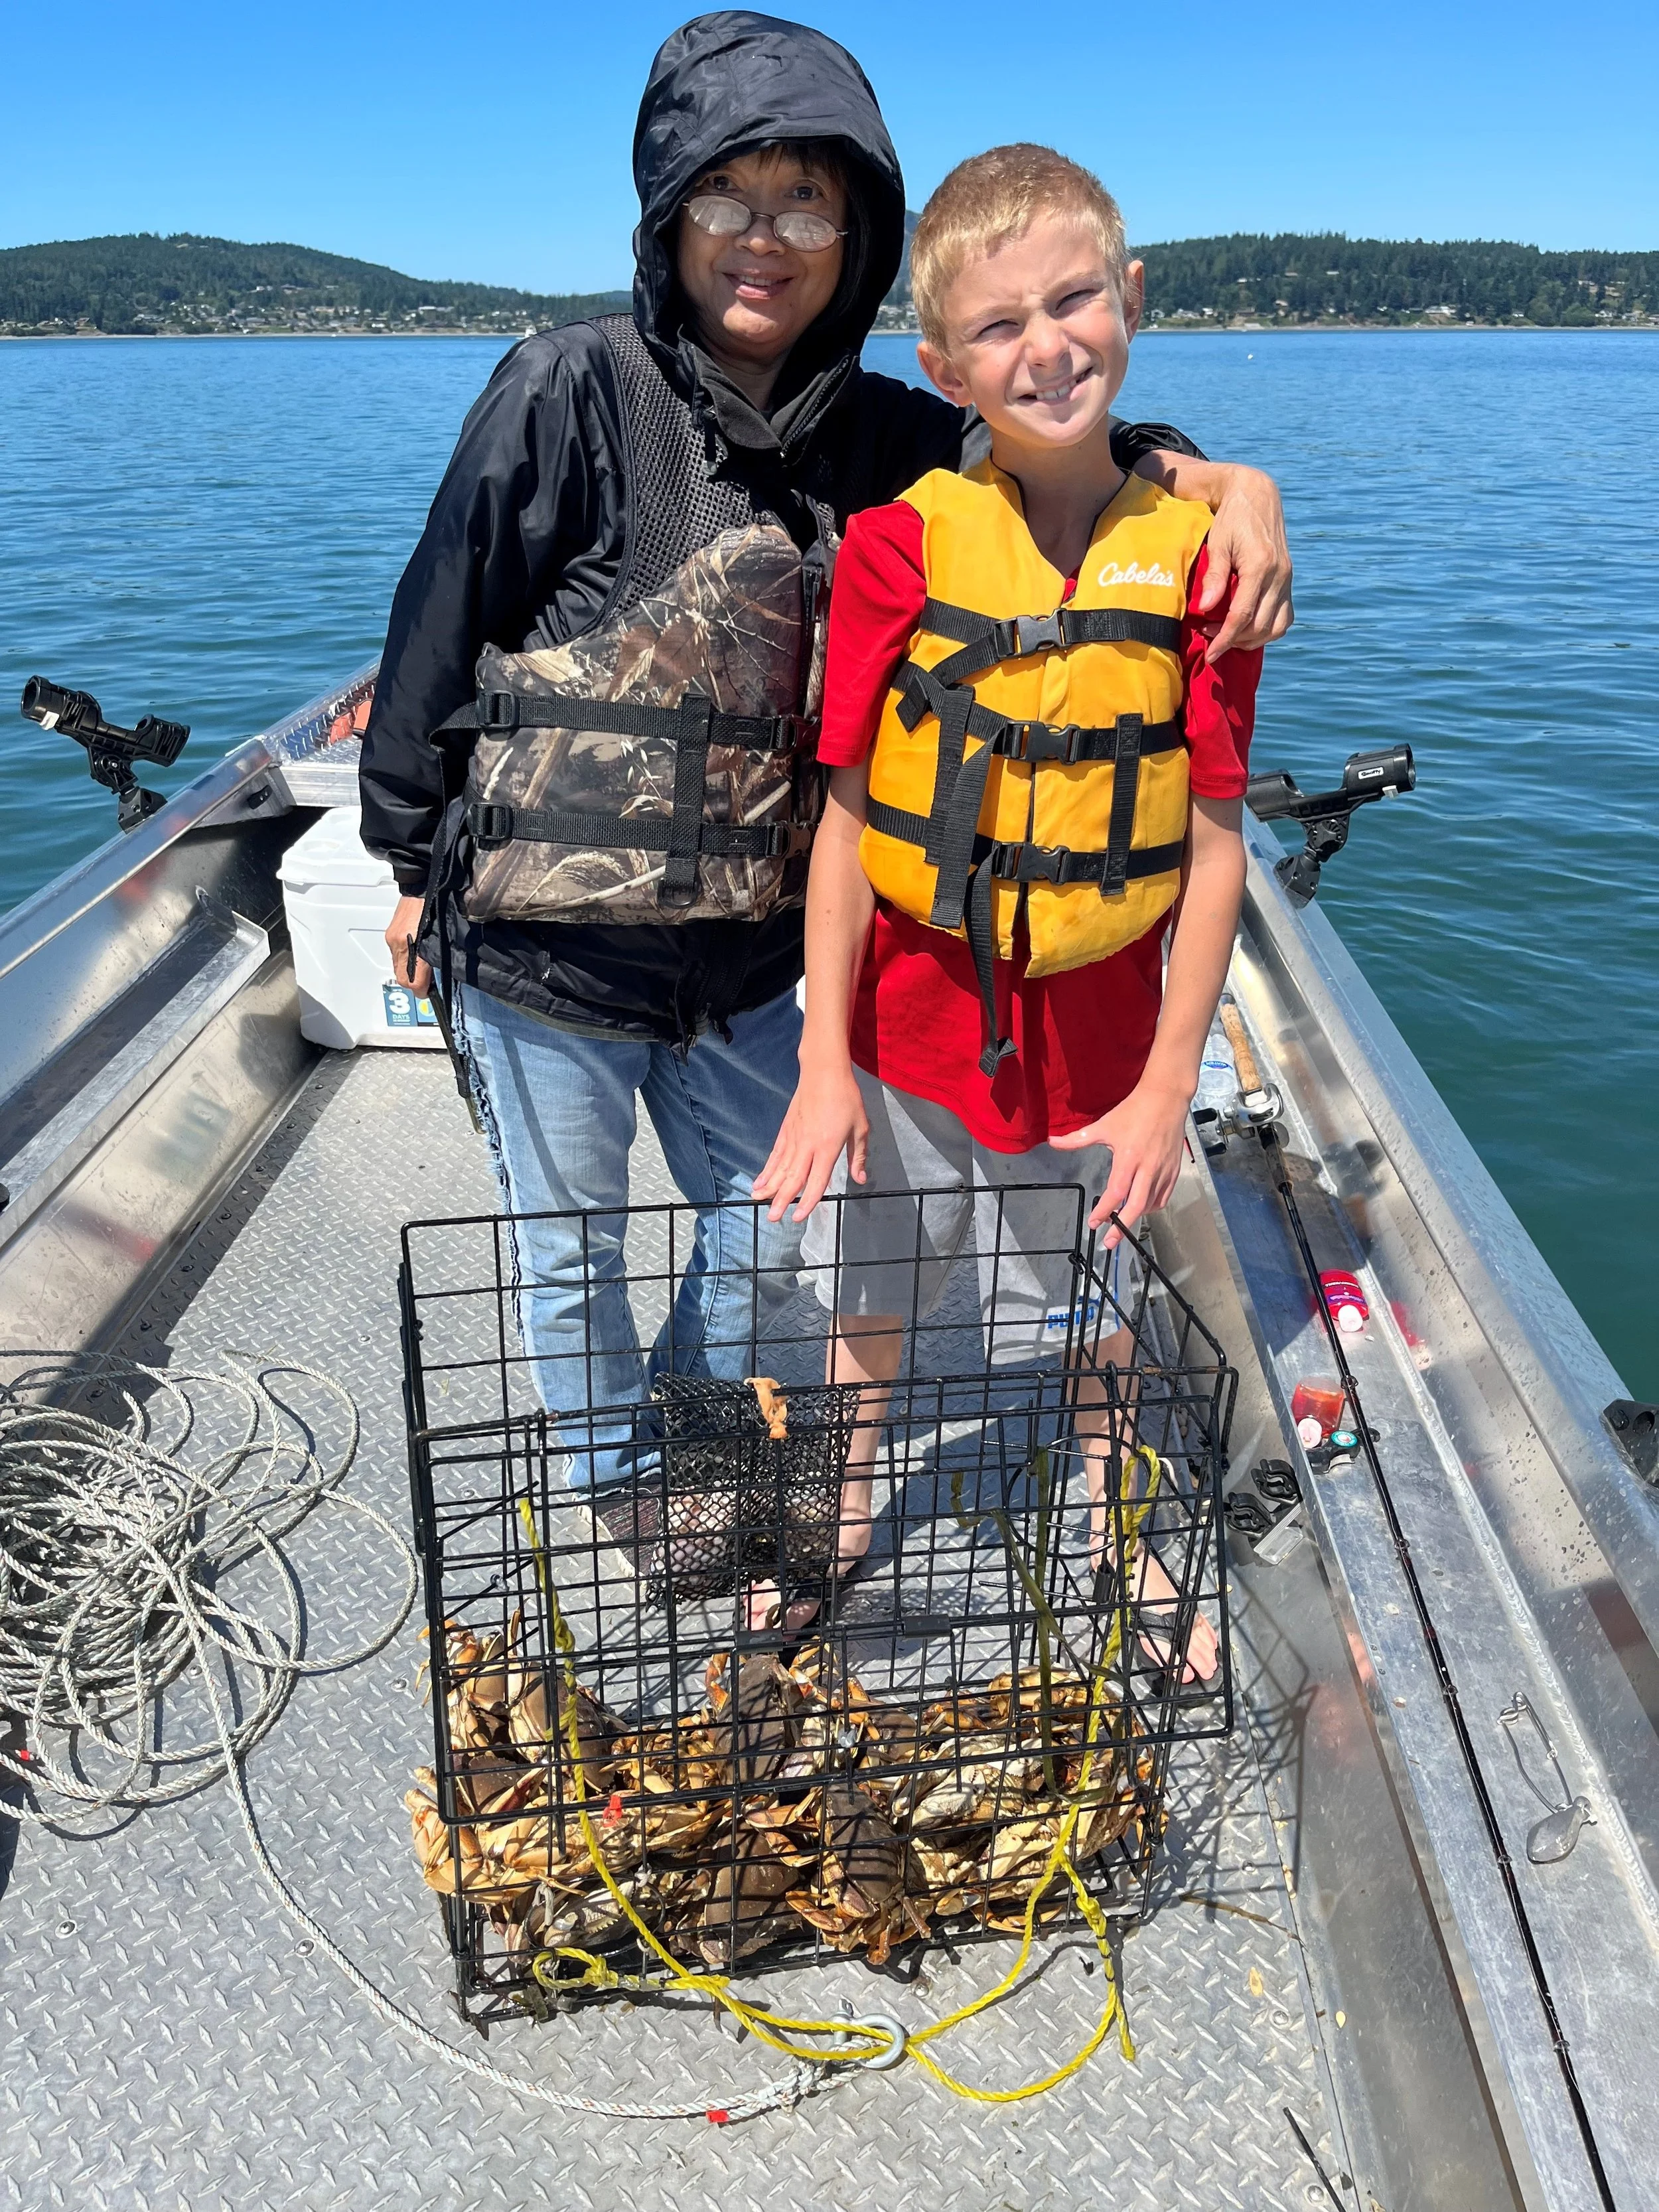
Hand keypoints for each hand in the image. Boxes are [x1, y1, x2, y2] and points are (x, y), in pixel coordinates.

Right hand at [386, 894, 431, 996]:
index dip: (422, 991)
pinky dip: (405, 958)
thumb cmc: (436, 905)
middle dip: (414, 983)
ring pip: (397, 967)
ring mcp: (392, 938)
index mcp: (412, 945)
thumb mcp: (444, 935)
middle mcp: (399, 943)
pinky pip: (395, 954)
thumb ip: (439, 956)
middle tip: (428, 982)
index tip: (429, 992)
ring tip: (423, 967)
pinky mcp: (391, 933)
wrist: (422, 884)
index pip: (412, 982)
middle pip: (402, 977)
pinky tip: (416, 952)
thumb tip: (438, 973)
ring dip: (409, 971)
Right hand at [752, 1061, 868, 1224]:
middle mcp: (808, 1145)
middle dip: (782, 1200)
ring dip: (769, 1187)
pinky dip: (767, 1169)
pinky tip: (759, 1181)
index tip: (798, 1217)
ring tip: (758, 1202)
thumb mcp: (861, 1127)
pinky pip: (775, 1154)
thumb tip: (860, 1179)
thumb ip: (857, 1155)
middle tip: (773, 1219)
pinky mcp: (786, 1129)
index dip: (808, 1201)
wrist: (824, 1071)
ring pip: (780, 1167)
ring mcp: (794, 1137)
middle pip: (793, 1178)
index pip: (817, 1180)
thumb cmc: (846, 1098)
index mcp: (828, 1147)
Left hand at [1051, 1074, 1192, 1244]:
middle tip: (1110, 1242)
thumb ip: (1077, 1139)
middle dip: (1122, 1227)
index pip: (1116, 1193)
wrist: (1166, 1098)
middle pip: (1136, 1206)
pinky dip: (1152, 1206)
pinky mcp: (1174, 1170)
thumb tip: (1052, 1142)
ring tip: (1122, 1220)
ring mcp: (1163, 1170)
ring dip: (1135, 1216)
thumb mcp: (1104, 1125)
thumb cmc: (1134, 1111)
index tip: (1094, 1223)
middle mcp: (1148, 1168)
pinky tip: (1141, 1206)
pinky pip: (1163, 1197)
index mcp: (1129, 1158)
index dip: (1105, 1211)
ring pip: (1150, 1204)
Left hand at [1193, 466, 1292, 660]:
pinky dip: (1269, 629)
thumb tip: (1206, 609)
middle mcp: (1279, 575)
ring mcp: (1288, 579)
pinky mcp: (1289, 580)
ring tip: (1228, 636)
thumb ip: (1214, 577)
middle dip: (1234, 640)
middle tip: (1210, 639)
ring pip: (1277, 627)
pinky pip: (1285, 617)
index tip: (1210, 654)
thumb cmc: (1232, 518)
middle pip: (1260, 626)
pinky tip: (1248, 628)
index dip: (1224, 639)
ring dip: (1252, 639)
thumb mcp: (1218, 543)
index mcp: (1260, 566)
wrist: (1257, 495)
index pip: (1242, 615)